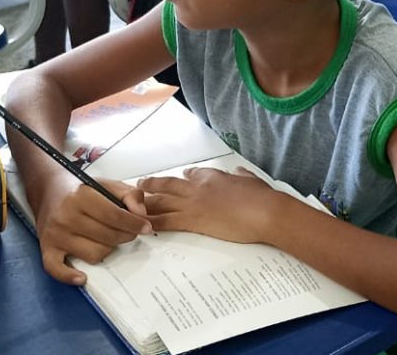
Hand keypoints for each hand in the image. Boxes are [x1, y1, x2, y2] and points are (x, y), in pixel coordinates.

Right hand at [33, 176, 151, 284]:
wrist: (49, 190)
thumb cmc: (81, 190)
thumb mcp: (108, 184)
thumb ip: (130, 195)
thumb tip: (141, 214)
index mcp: (81, 197)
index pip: (114, 216)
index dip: (134, 223)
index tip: (146, 227)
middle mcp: (66, 216)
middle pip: (107, 237)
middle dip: (125, 235)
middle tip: (129, 231)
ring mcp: (56, 234)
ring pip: (93, 254)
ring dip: (107, 249)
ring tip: (108, 239)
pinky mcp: (47, 248)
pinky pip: (57, 269)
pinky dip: (69, 276)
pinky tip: (82, 277)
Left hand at [140, 167, 281, 243]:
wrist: (264, 212)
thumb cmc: (262, 198)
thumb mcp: (252, 180)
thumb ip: (242, 175)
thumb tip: (239, 171)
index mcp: (214, 176)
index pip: (193, 174)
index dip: (184, 176)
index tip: (180, 176)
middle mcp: (199, 187)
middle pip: (169, 184)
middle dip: (153, 184)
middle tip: (141, 184)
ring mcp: (193, 203)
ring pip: (162, 201)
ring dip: (146, 202)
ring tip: (132, 204)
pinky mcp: (192, 220)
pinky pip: (166, 221)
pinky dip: (152, 222)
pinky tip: (142, 225)